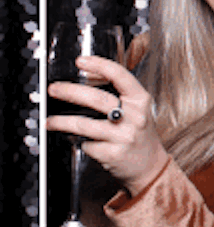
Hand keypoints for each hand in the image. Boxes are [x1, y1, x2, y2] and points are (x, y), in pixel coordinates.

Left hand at [47, 55, 169, 196]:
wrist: (150, 165)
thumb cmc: (139, 133)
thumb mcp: (137, 109)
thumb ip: (119, 94)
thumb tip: (89, 77)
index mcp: (140, 100)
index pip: (120, 76)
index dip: (99, 65)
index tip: (81, 61)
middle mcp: (134, 117)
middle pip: (97, 99)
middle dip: (70, 91)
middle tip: (54, 89)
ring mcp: (123, 136)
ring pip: (84, 124)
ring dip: (61, 121)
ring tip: (50, 120)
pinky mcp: (112, 154)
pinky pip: (86, 144)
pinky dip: (79, 142)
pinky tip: (79, 141)